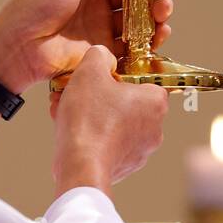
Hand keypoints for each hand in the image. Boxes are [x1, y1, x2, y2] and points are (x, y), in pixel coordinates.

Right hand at [51, 45, 168, 196]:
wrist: (80, 165)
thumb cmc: (90, 118)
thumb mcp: (89, 71)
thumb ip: (98, 55)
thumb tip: (101, 55)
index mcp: (155, 102)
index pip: (144, 80)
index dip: (119, 76)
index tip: (101, 77)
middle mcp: (155, 128)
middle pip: (127, 103)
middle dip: (101, 97)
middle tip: (79, 93)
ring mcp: (140, 151)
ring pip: (115, 124)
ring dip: (93, 116)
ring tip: (67, 112)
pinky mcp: (124, 167)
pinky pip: (108, 144)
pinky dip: (92, 137)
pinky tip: (70, 132)